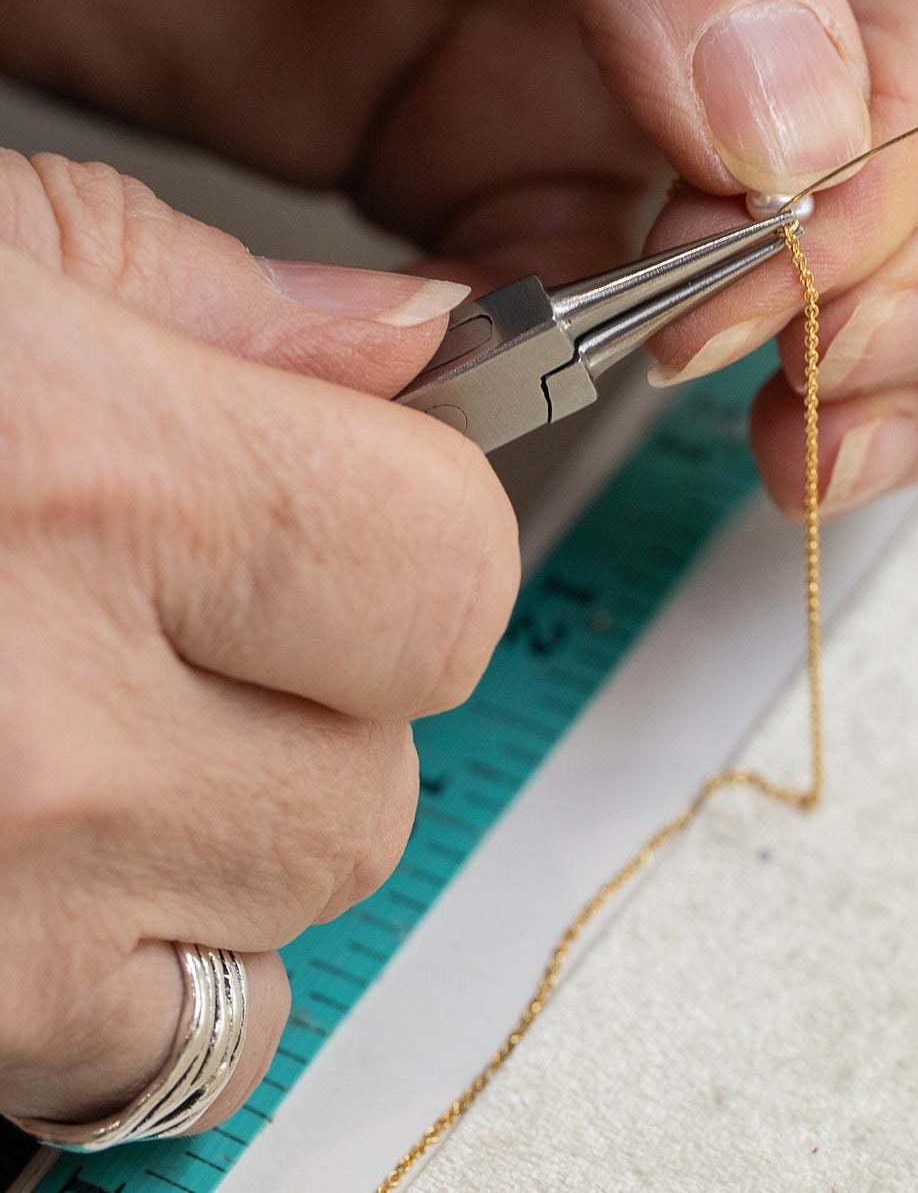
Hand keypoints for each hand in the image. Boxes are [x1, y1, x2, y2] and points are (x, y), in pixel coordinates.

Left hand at [0, 0, 917, 521]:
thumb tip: (806, 126)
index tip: (803, 243)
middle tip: (851, 374)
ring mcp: (635, 74)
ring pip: (850, 254)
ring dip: (853, 363)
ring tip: (792, 443)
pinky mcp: (509, 171)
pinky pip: (635, 308)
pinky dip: (638, 379)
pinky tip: (587, 387)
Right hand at [0, 153, 518, 1129]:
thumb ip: (208, 296)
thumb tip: (404, 338)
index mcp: (70, 476)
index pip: (449, 569)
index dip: (420, 536)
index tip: (367, 512)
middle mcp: (24, 734)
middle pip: (384, 773)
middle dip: (322, 697)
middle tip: (188, 619)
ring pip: (285, 920)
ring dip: (223, 833)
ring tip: (66, 727)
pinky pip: (154, 1047)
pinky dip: (118, 959)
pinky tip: (12, 850)